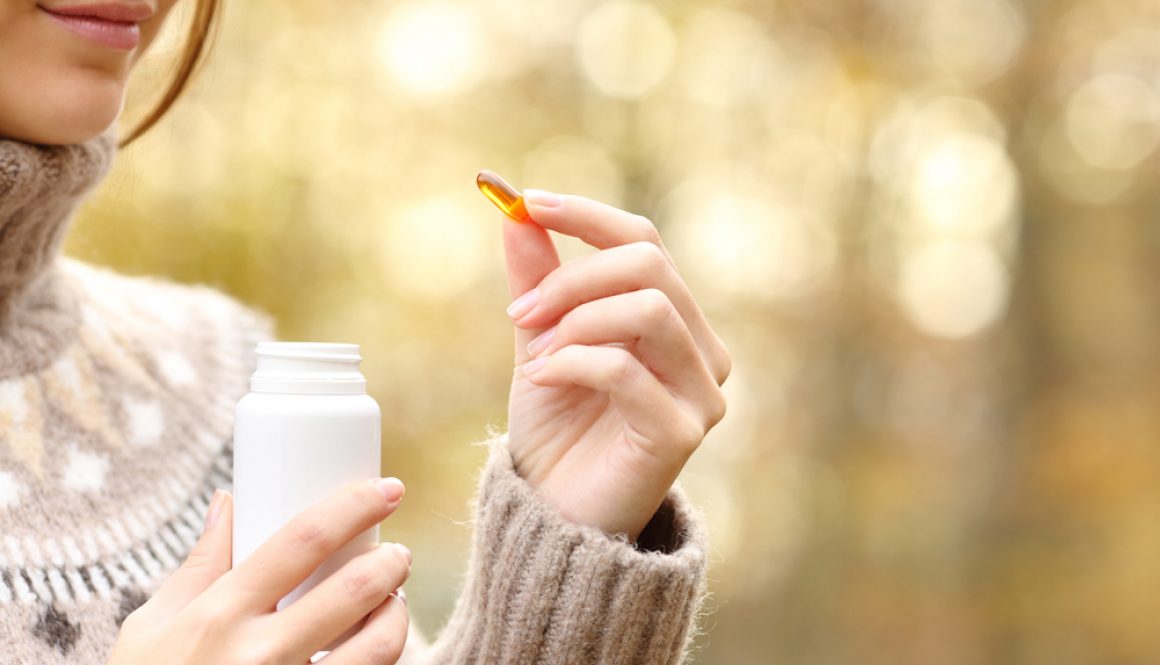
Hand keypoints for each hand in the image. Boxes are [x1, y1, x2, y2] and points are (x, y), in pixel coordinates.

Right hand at [108, 480, 410, 664]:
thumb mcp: (151, 628)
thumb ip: (199, 565)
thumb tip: (226, 502)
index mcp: (220, 614)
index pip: (302, 540)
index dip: (353, 506)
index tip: (387, 489)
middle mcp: (260, 655)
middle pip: (354, 590)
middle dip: (390, 562)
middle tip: (397, 553)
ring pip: (378, 646)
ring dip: (397, 614)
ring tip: (393, 601)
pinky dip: (383, 659)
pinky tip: (375, 647)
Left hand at [502, 190, 729, 539]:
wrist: (556, 514)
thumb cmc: (556, 429)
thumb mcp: (540, 340)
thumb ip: (538, 279)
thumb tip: (515, 210)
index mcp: (674, 319)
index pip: (645, 241)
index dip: (586, 216)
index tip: (526, 202)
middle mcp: (701, 350)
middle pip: (649, 265)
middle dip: (571, 278)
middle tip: (519, 313)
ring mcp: (700, 391)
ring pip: (647, 308)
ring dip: (574, 320)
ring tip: (533, 356)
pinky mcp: (682, 431)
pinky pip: (625, 367)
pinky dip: (571, 362)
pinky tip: (539, 380)